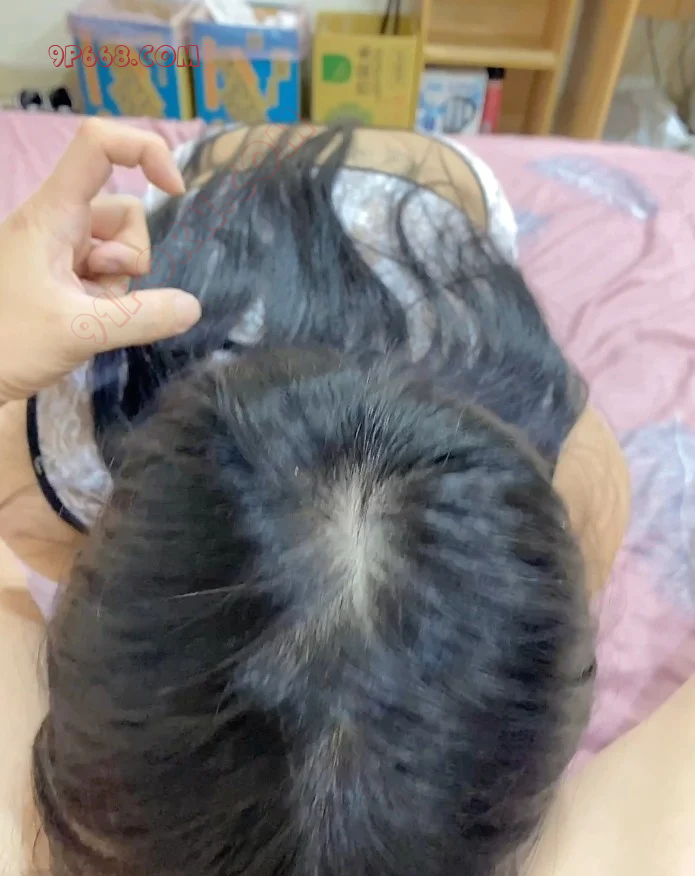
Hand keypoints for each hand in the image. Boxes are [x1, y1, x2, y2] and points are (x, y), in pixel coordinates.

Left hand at [0, 118, 201, 403]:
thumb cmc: (8, 344)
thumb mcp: (80, 332)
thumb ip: (142, 318)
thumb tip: (192, 307)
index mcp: (51, 215)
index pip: (98, 145)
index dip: (143, 151)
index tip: (175, 190)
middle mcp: (57, 222)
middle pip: (124, 212)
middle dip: (131, 256)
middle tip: (99, 292)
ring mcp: (60, 250)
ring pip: (120, 247)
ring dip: (119, 282)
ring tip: (88, 311)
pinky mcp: (63, 275)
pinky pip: (107, 274)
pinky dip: (108, 296)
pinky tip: (85, 319)